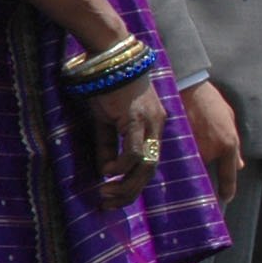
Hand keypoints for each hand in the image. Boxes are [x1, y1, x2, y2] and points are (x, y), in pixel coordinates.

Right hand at [90, 75, 168, 208]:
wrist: (111, 58)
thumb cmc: (108, 87)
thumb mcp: (107, 122)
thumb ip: (108, 145)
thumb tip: (106, 170)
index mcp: (153, 128)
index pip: (150, 164)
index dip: (134, 185)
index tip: (114, 199)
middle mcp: (156, 127)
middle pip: (151, 170)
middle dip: (130, 192)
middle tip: (108, 204)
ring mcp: (150, 122)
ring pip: (146, 164)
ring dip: (126, 184)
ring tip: (105, 194)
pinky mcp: (138, 117)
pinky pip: (135, 149)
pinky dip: (122, 164)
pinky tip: (108, 170)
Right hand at [181, 79, 244, 201]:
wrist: (187, 86)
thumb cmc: (210, 101)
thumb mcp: (229, 118)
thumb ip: (235, 145)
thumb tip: (240, 166)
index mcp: (228, 143)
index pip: (229, 176)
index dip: (228, 190)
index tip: (225, 198)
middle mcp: (211, 151)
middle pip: (207, 176)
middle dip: (203, 184)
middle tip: (199, 192)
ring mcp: (192, 150)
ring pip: (191, 171)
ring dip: (188, 175)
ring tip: (181, 180)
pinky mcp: (175, 147)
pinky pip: (177, 163)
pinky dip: (176, 167)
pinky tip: (170, 170)